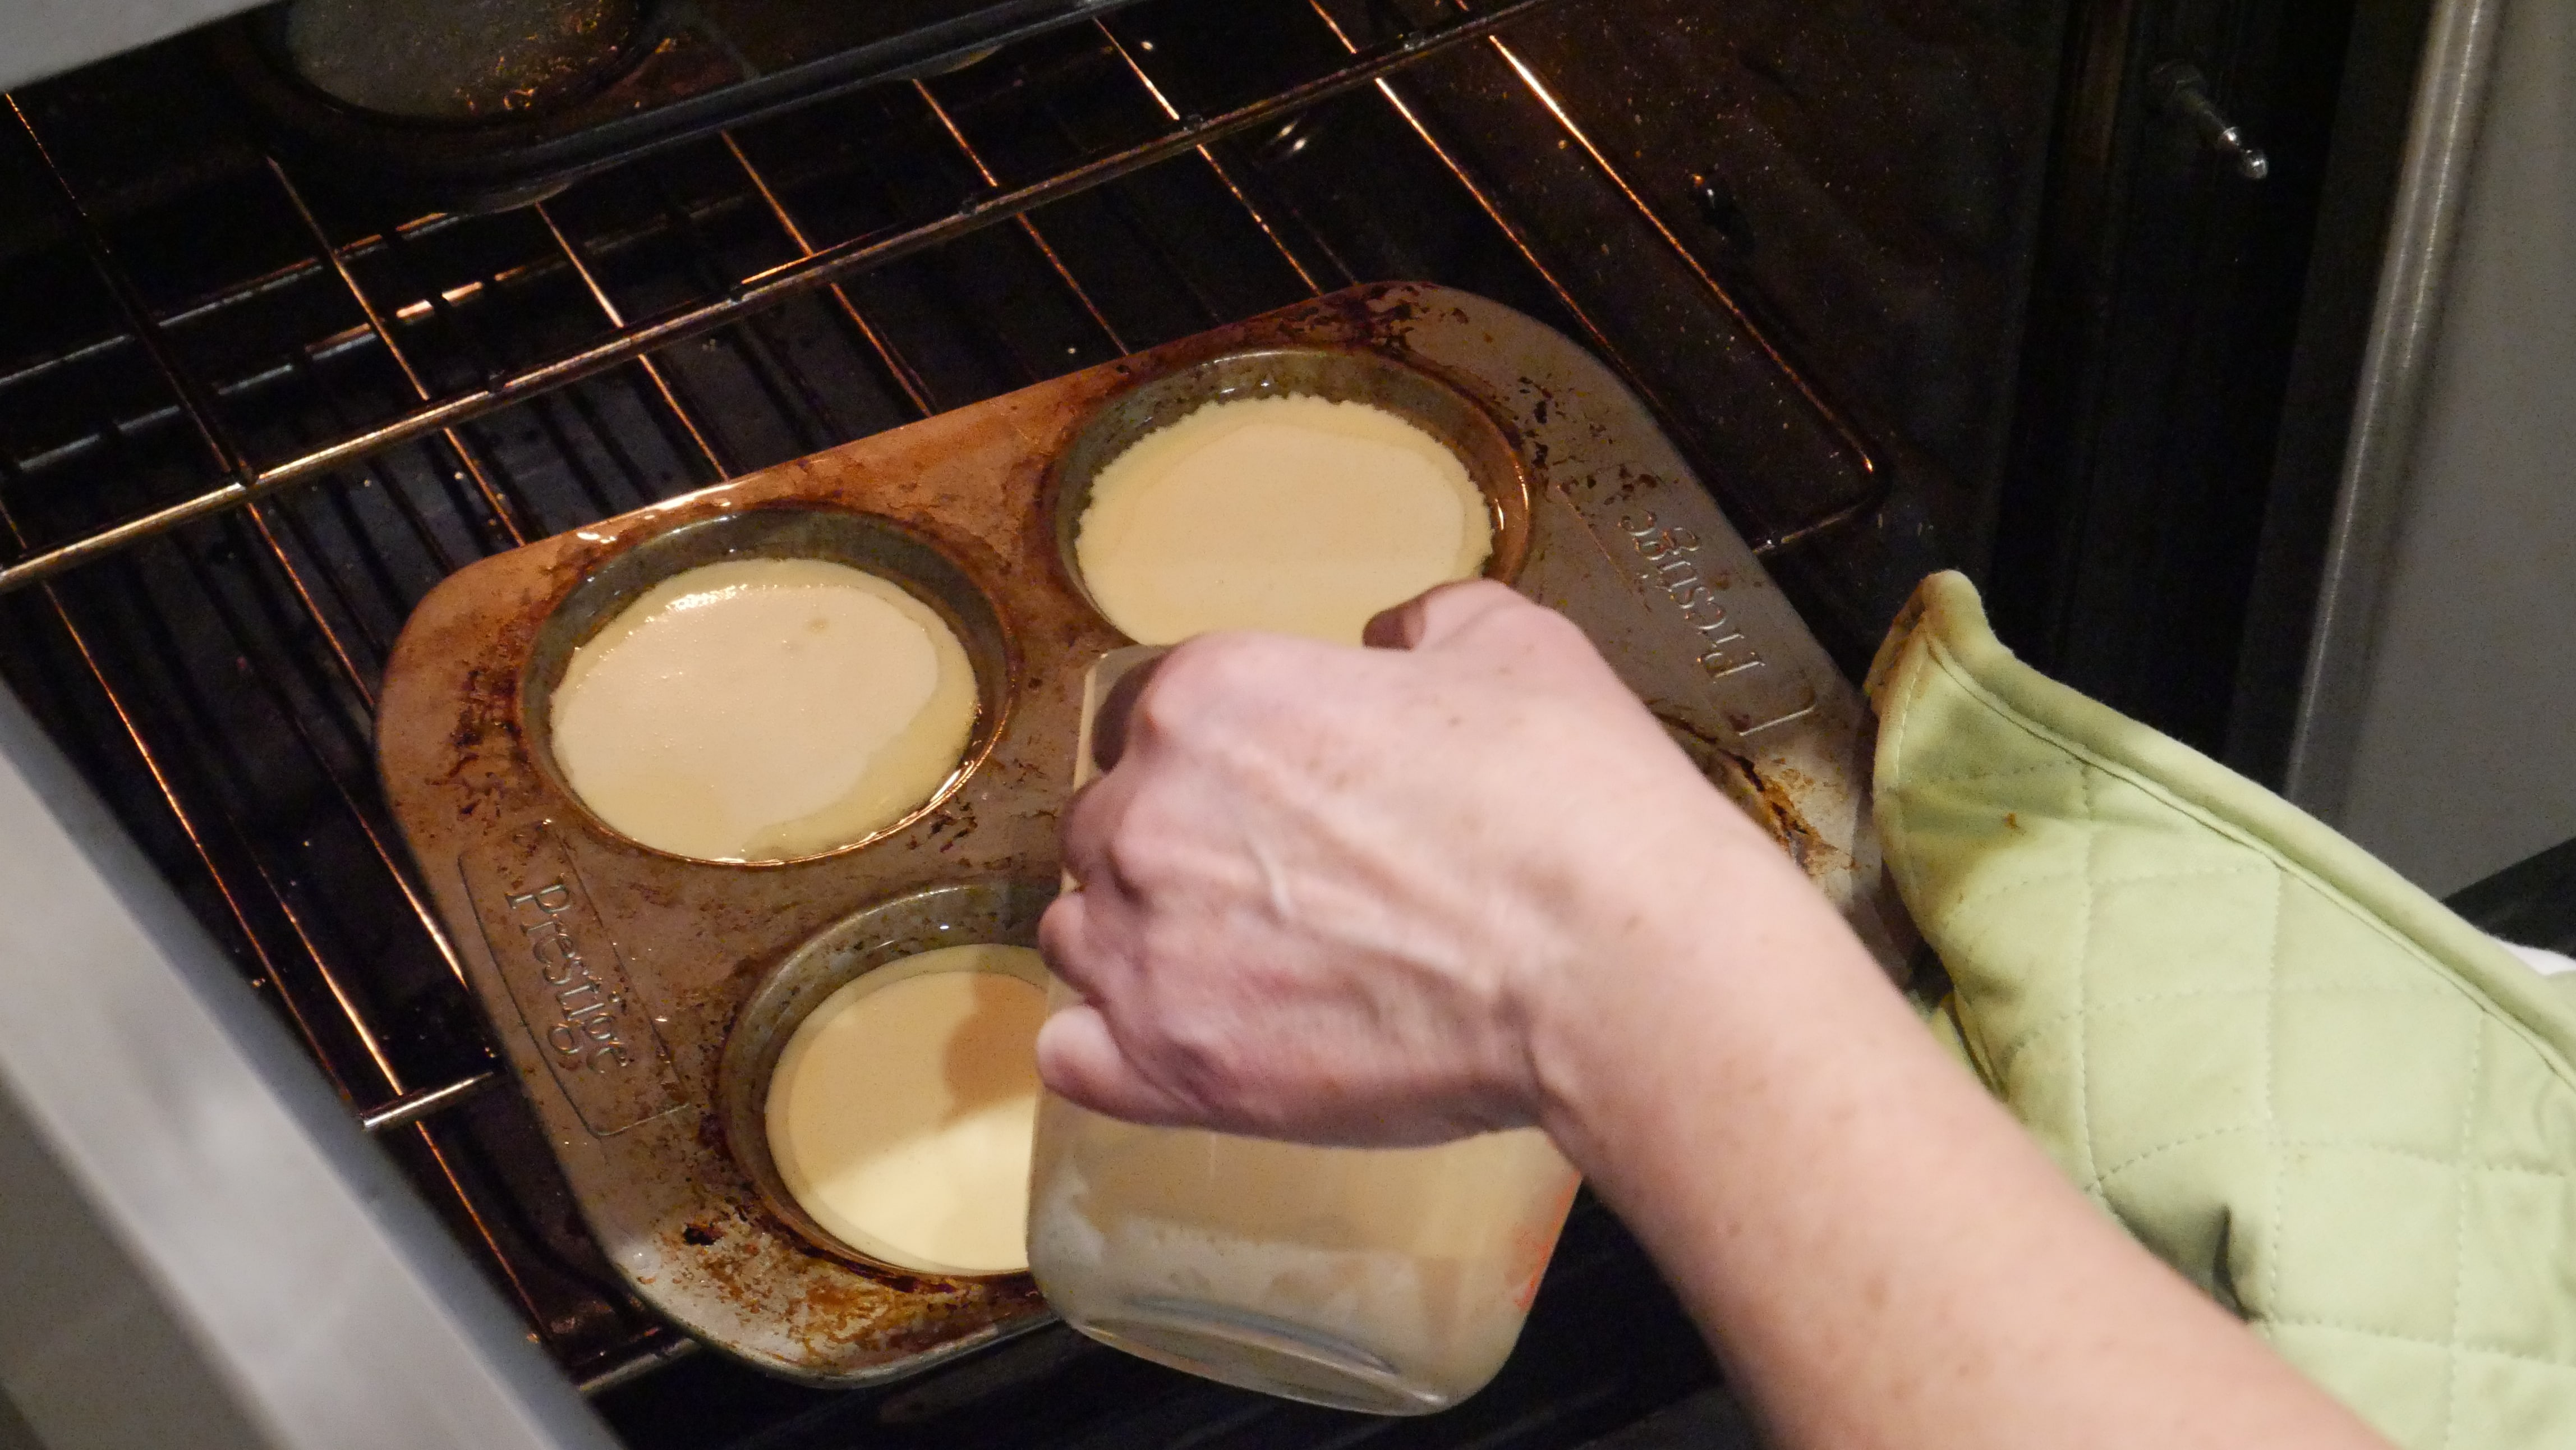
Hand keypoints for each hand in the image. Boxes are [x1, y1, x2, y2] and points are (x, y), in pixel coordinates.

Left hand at [1036, 580, 1796, 1145]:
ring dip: (1141, 950)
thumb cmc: (1566, 801)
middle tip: (1278, 895)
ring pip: (1081, 939)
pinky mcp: (1166, 1066)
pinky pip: (1072, 1056)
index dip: (1209, 763)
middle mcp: (1147, 812)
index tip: (1271, 802)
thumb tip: (1391, 639)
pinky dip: (1112, 1052)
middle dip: (1172, 855)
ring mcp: (1145, 948)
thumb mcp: (1509, 645)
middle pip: (1106, 830)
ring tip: (1247, 977)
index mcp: (1210, 698)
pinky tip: (1185, 1045)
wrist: (1610, 962)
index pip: (1147, 724)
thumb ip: (1423, 627)